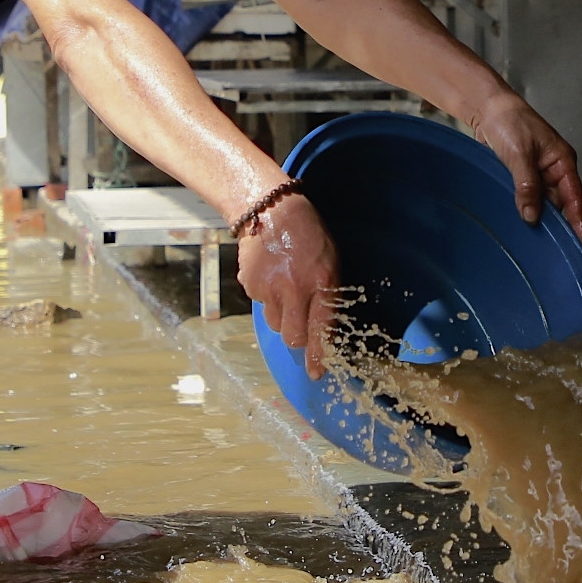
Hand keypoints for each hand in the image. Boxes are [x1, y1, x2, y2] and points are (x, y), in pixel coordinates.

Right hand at [236, 192, 340, 377]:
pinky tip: (271, 275)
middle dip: (297, 337)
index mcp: (320, 282)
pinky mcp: (250, 285)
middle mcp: (294, 290)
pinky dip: (267, 297)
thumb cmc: (309, 235)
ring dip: (281, 315)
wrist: (271, 210)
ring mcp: (269, 288)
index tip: (316, 372)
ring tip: (285, 287)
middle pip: (293, 337)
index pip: (320, 329)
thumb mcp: (330, 262)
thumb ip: (327, 295)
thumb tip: (321, 328)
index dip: (318, 354)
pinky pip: (260, 304)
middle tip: (299, 320)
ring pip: (275, 323)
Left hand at [472, 92, 581, 247]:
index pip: (575, 198)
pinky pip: (526, 199)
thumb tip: (532, 215)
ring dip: (535, 217)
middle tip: (552, 249)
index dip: (580, 223)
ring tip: (534, 239)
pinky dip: (522, 209)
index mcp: (562, 162)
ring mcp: (537, 175)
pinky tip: (518, 222)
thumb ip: (527, 185)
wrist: (487, 108)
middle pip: (558, 205)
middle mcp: (553, 171)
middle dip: (554, 224)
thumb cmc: (510, 121)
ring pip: (541, 204)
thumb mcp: (520, 154)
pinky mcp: (520, 178)